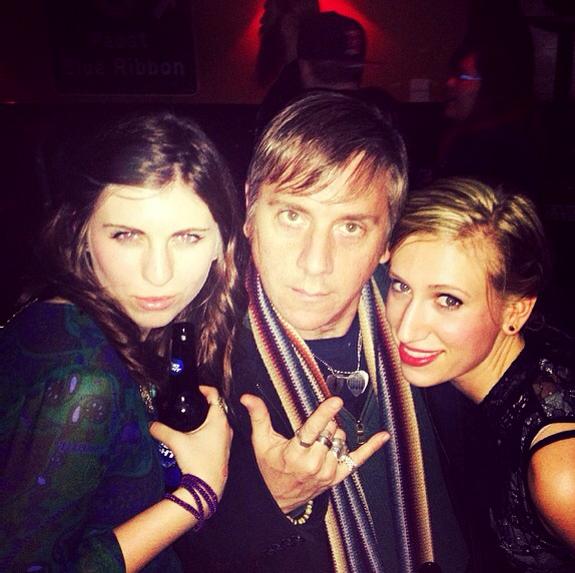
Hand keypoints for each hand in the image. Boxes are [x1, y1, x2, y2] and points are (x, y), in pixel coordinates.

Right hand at [149, 386, 231, 499]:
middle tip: (190, 403)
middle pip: (217, 408)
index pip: (215, 395)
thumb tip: (150, 425)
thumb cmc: (197, 462)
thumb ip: (161, 431)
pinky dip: (209, 429)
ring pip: (218, 421)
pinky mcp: (224, 450)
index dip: (205, 389)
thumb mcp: (177, 442)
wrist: (207, 488)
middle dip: (204, 404)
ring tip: (191, 418)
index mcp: (219, 420)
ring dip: (207, 418)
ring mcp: (227, 439)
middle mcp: (226, 427)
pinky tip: (196, 436)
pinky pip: (218, 433)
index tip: (195, 389)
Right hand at [241, 393, 389, 512]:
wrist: (277, 500)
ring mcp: (328, 472)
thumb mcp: (261, 442)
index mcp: (295, 453)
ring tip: (319, 440)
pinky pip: (357, 460)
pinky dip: (371, 448)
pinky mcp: (337, 477)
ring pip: (341, 441)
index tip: (336, 400)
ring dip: (334, 434)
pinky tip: (383, 436)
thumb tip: (247, 397)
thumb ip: (259, 417)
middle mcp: (314, 464)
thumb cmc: (270, 468)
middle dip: (325, 423)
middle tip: (312, 428)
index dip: (325, 414)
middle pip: (330, 432)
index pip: (313, 430)